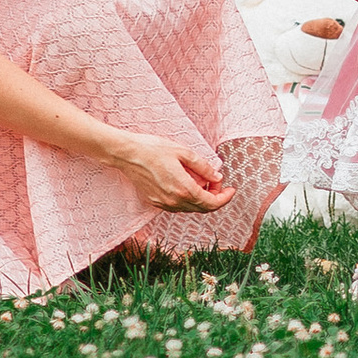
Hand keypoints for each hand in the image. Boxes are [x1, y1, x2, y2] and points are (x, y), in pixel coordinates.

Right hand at [106, 131, 233, 211]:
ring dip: (202, 198)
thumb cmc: (153, 149)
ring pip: (190, 208)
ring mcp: (163, 204)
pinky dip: (189, 199)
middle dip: (215, 197)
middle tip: (218, 182)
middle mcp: (174, 201)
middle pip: (203, 208)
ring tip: (204, 181)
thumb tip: (217, 176)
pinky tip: (189, 185)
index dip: (225, 197)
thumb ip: (203, 167)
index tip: (231, 189)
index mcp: (184, 189)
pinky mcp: (155, 201)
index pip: (212, 203)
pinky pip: (178, 206)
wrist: (126, 154)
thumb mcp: (183, 152)